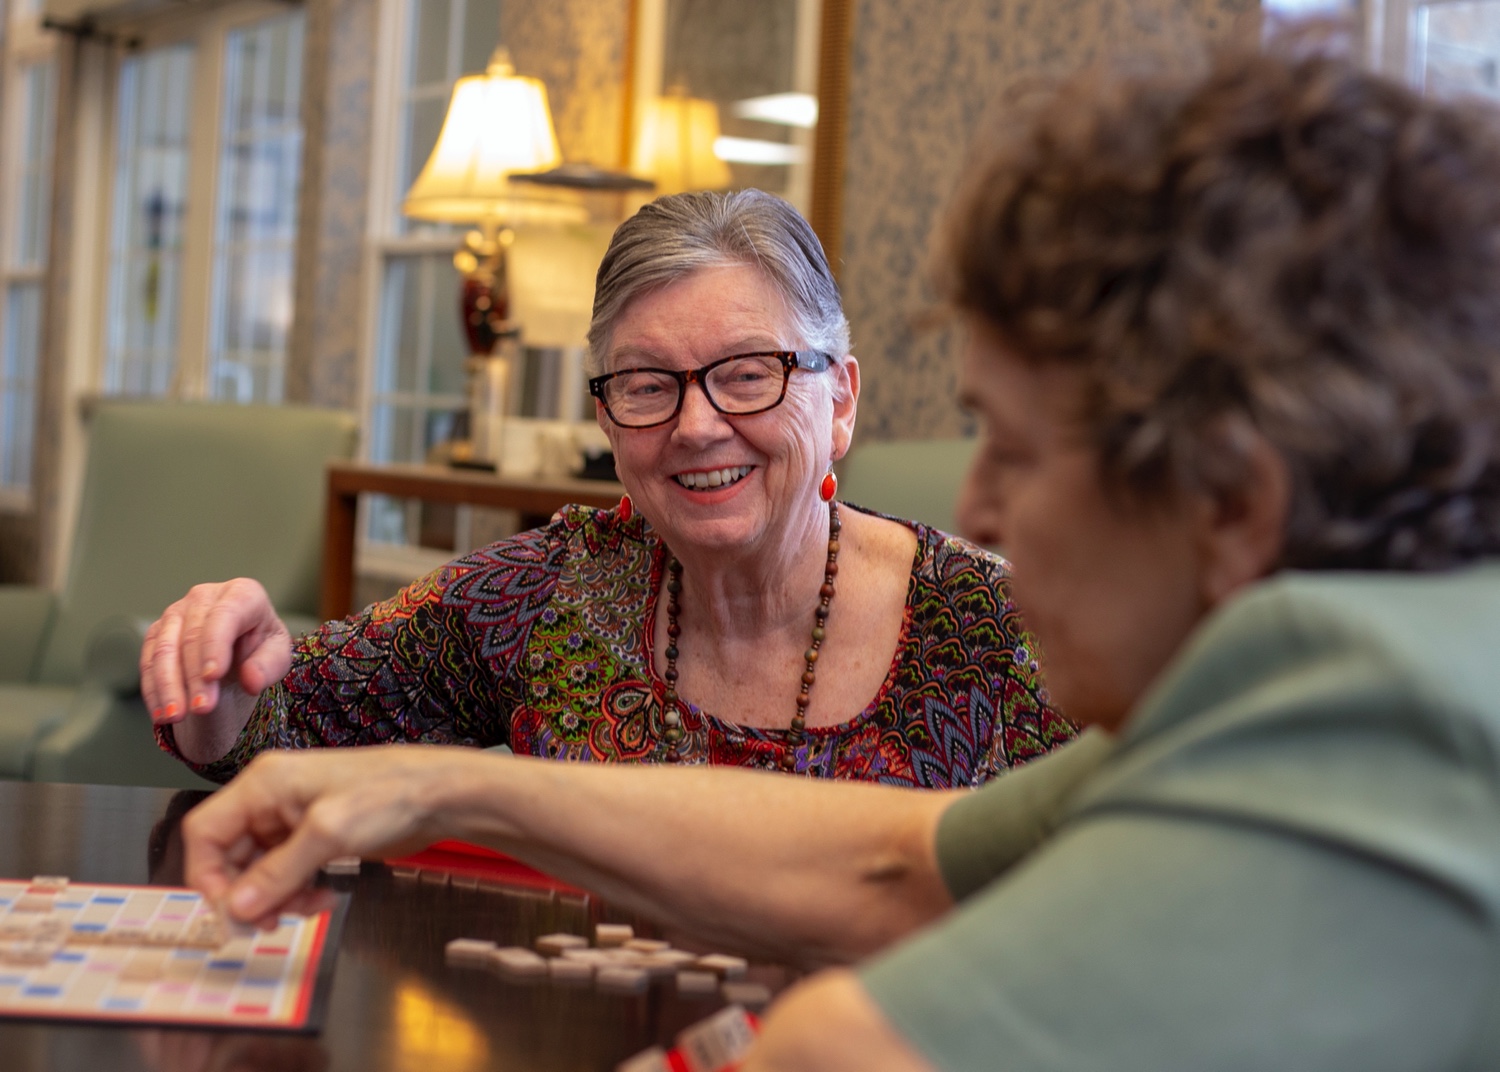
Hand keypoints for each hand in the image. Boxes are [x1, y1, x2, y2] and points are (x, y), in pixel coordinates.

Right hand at [141, 579, 293, 750]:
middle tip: (202, 709)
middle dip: (195, 676)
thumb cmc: (259, 650)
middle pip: (192, 636)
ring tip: (176, 716)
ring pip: (164, 649)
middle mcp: (205, 596)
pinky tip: (161, 713)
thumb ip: (268, 666)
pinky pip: (148, 661)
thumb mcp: (276, 657)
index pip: (226, 614)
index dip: (216, 645)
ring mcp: (176, 612)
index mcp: (242, 593)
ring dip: (168, 686)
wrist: (237, 654)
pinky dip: (154, 689)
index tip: (213, 676)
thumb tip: (252, 680)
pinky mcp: (156, 632)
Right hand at [183, 746, 479, 924]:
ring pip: (258, 869)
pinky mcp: (315, 837)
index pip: (205, 831)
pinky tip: (321, 898)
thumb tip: (236, 906)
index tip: (228, 911)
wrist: (440, 796)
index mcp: (264, 784)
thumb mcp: (328, 834)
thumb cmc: (390, 794)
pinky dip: (296, 891)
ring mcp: (293, 819)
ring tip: (308, 907)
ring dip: (274, 896)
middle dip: (247, 892)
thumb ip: (278, 872)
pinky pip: (286, 872)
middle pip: (229, 855)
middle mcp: (272, 799)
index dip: (207, 875)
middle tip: (270, 923)